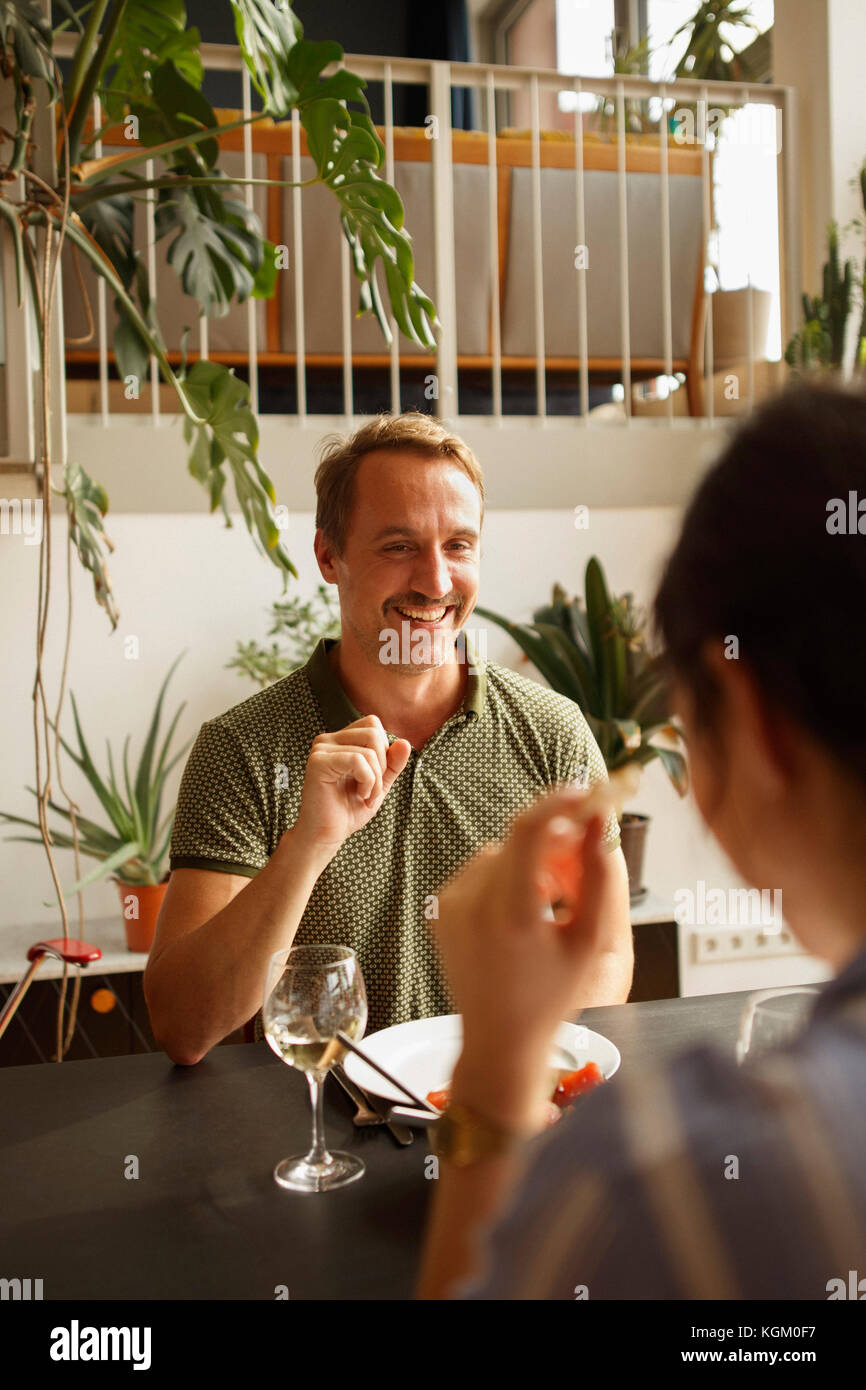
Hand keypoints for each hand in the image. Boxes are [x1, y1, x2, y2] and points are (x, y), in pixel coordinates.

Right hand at [292, 715, 410, 860]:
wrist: (327, 835)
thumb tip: (404, 742)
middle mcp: (327, 739)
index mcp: (339, 740)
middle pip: (373, 733)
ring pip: (368, 749)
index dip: (384, 750)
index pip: (372, 724)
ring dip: (376, 779)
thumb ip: (393, 763)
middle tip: (373, 790)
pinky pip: (357, 760)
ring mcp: (320, 749)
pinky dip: (367, 781)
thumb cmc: (349, 809)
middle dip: (382, 765)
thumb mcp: (380, 783)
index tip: (376, 778)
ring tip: (364, 796)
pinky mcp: (318, 762)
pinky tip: (359, 795)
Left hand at [435, 788, 617, 1128]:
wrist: (499, 1039)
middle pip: (516, 839)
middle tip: (580, 850)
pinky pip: (479, 872)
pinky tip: (521, 911)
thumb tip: (599, 823)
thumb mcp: (589, 942)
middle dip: (552, 837)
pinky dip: (504, 877)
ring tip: (549, 898)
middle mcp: (472, 903)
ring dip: (527, 861)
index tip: (585, 793)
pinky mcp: (441, 908)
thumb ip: (598, 877)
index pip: (529, 830)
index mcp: (511, 912)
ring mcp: (450, 904)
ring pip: (498, 853)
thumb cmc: (550, 998)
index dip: (559, 803)